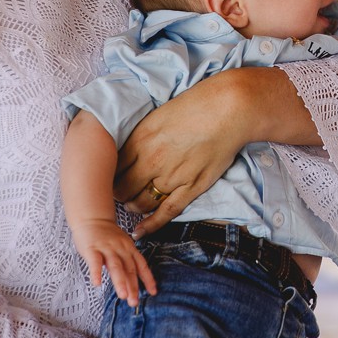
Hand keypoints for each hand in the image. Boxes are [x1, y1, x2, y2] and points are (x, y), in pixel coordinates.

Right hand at [71, 219, 156, 304]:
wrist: (92, 218)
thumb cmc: (106, 235)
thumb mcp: (122, 245)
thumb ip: (126, 261)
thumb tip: (131, 281)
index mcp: (129, 248)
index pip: (141, 265)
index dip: (148, 279)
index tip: (153, 292)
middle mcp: (120, 248)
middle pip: (129, 269)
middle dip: (133, 287)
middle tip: (134, 302)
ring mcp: (106, 248)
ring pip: (115, 266)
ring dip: (120, 282)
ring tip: (123, 296)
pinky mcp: (92, 248)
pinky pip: (94, 261)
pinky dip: (96, 272)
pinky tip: (97, 284)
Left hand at [116, 73, 246, 235]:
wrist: (227, 110)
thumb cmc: (195, 106)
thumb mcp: (158, 115)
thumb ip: (141, 136)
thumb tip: (129, 152)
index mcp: (140, 140)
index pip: (113, 168)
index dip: (109, 177)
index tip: (110, 180)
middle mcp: (151, 161)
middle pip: (123, 188)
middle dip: (119, 194)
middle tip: (120, 194)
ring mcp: (172, 177)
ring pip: (142, 203)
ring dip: (134, 207)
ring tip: (132, 205)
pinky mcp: (191, 187)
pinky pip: (166, 212)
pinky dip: (151, 224)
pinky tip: (141, 231)